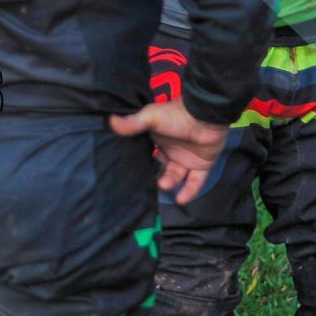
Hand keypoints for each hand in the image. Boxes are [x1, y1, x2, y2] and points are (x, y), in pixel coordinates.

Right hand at [109, 99, 229, 203]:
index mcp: (159, 139)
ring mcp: (187, 158)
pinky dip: (189, 191)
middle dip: (157, 176)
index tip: (132, 172)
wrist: (205, 116)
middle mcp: (172, 150)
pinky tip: (181, 200)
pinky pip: (196, 182)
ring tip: (164, 185)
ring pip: (177, 176)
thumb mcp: (150, 117)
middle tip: (149, 182)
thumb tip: (110, 121)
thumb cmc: (176, 115)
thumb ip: (133, 123)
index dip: (142, 163)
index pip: (148, 154)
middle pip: (162, 168)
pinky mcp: (202, 165)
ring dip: (170, 182)